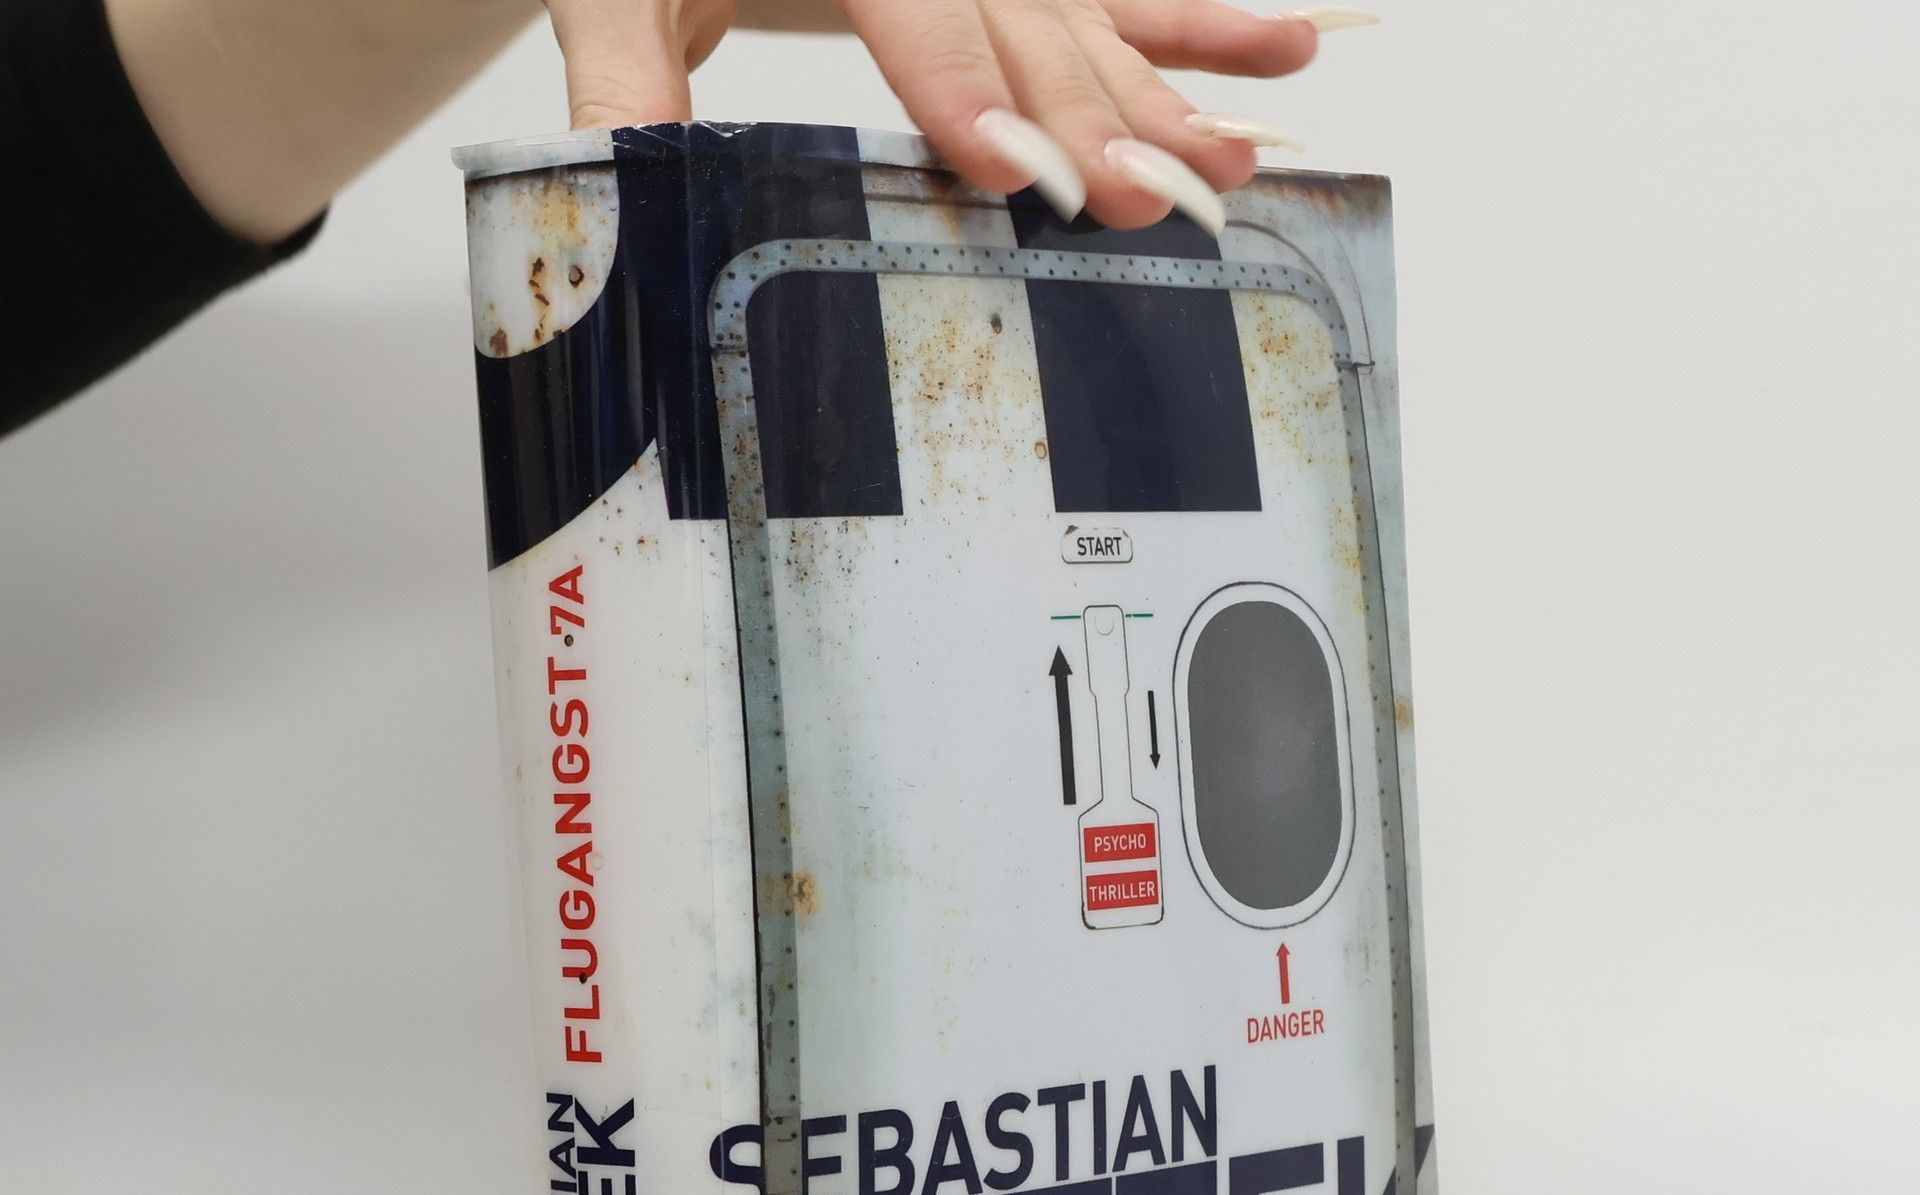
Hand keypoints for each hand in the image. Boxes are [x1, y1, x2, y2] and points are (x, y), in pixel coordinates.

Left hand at [552, 0, 1345, 230]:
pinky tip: (1275, 51)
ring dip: (1166, 82)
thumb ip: (622, 72)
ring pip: (1082, 0)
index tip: (1016, 167)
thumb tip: (625, 176)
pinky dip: (1188, 24)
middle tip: (1148, 198)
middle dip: (1092, 107)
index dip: (965, 83)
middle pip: (1025, 4)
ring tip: (1239, 150)